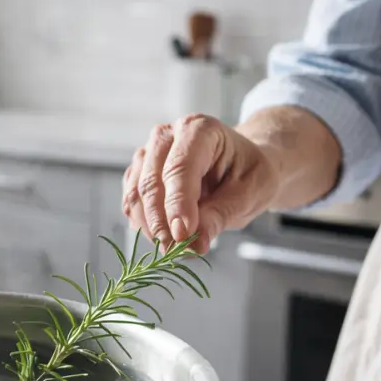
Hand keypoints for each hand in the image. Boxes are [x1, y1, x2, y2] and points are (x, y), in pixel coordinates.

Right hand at [122, 114, 280, 253]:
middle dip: (161, 221)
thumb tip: (196, 243)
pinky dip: (142, 223)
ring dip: (150, 225)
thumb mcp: (249, 194)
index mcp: (199, 129)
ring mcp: (148, 153)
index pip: (180, 167)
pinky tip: (161, 236)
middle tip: (176, 250)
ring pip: (136, 193)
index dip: (178, 204)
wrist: (241, 167)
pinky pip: (131, 200)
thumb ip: (221, 215)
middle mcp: (167, 135)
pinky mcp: (139, 173)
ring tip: (173, 248)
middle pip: (152, 181)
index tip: (182, 235)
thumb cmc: (249, 174)